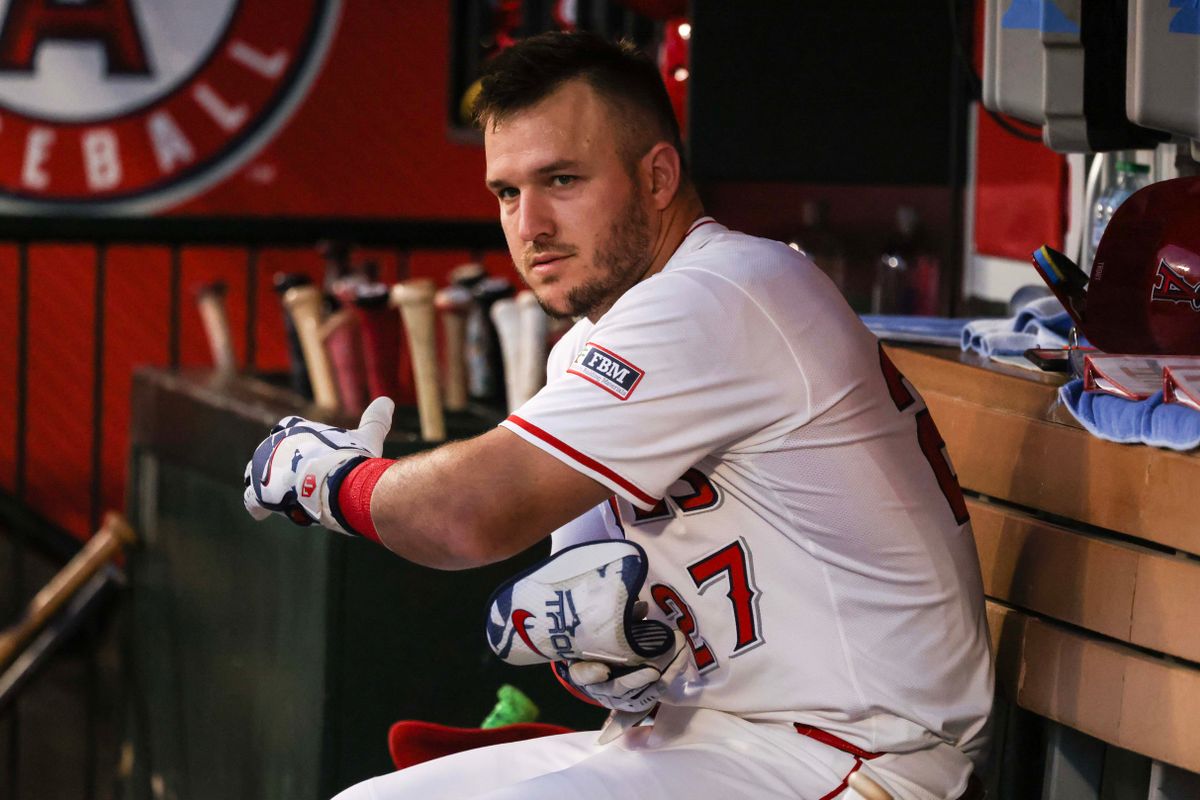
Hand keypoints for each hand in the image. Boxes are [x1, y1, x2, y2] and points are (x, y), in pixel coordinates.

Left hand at [243, 396, 393, 533]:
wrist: (335, 481)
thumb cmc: (351, 458)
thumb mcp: (367, 436)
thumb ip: (375, 419)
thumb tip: (387, 400)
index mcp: (297, 428)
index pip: (289, 427)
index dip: (298, 441)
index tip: (307, 453)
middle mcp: (275, 443)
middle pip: (272, 453)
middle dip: (282, 465)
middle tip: (299, 481)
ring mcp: (264, 467)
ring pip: (259, 474)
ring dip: (269, 485)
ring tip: (283, 498)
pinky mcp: (260, 491)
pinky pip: (251, 500)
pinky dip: (257, 507)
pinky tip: (263, 513)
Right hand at [555, 629, 688, 713]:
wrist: (604, 666)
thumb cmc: (601, 644)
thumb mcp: (605, 630)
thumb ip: (620, 620)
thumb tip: (642, 607)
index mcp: (583, 668)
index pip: (581, 674)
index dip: (590, 674)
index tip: (603, 670)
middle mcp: (599, 688)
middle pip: (616, 688)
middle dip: (635, 680)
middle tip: (653, 672)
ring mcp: (619, 698)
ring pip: (640, 694)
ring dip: (663, 678)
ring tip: (678, 659)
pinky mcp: (636, 702)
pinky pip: (653, 694)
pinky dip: (668, 678)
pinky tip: (681, 662)